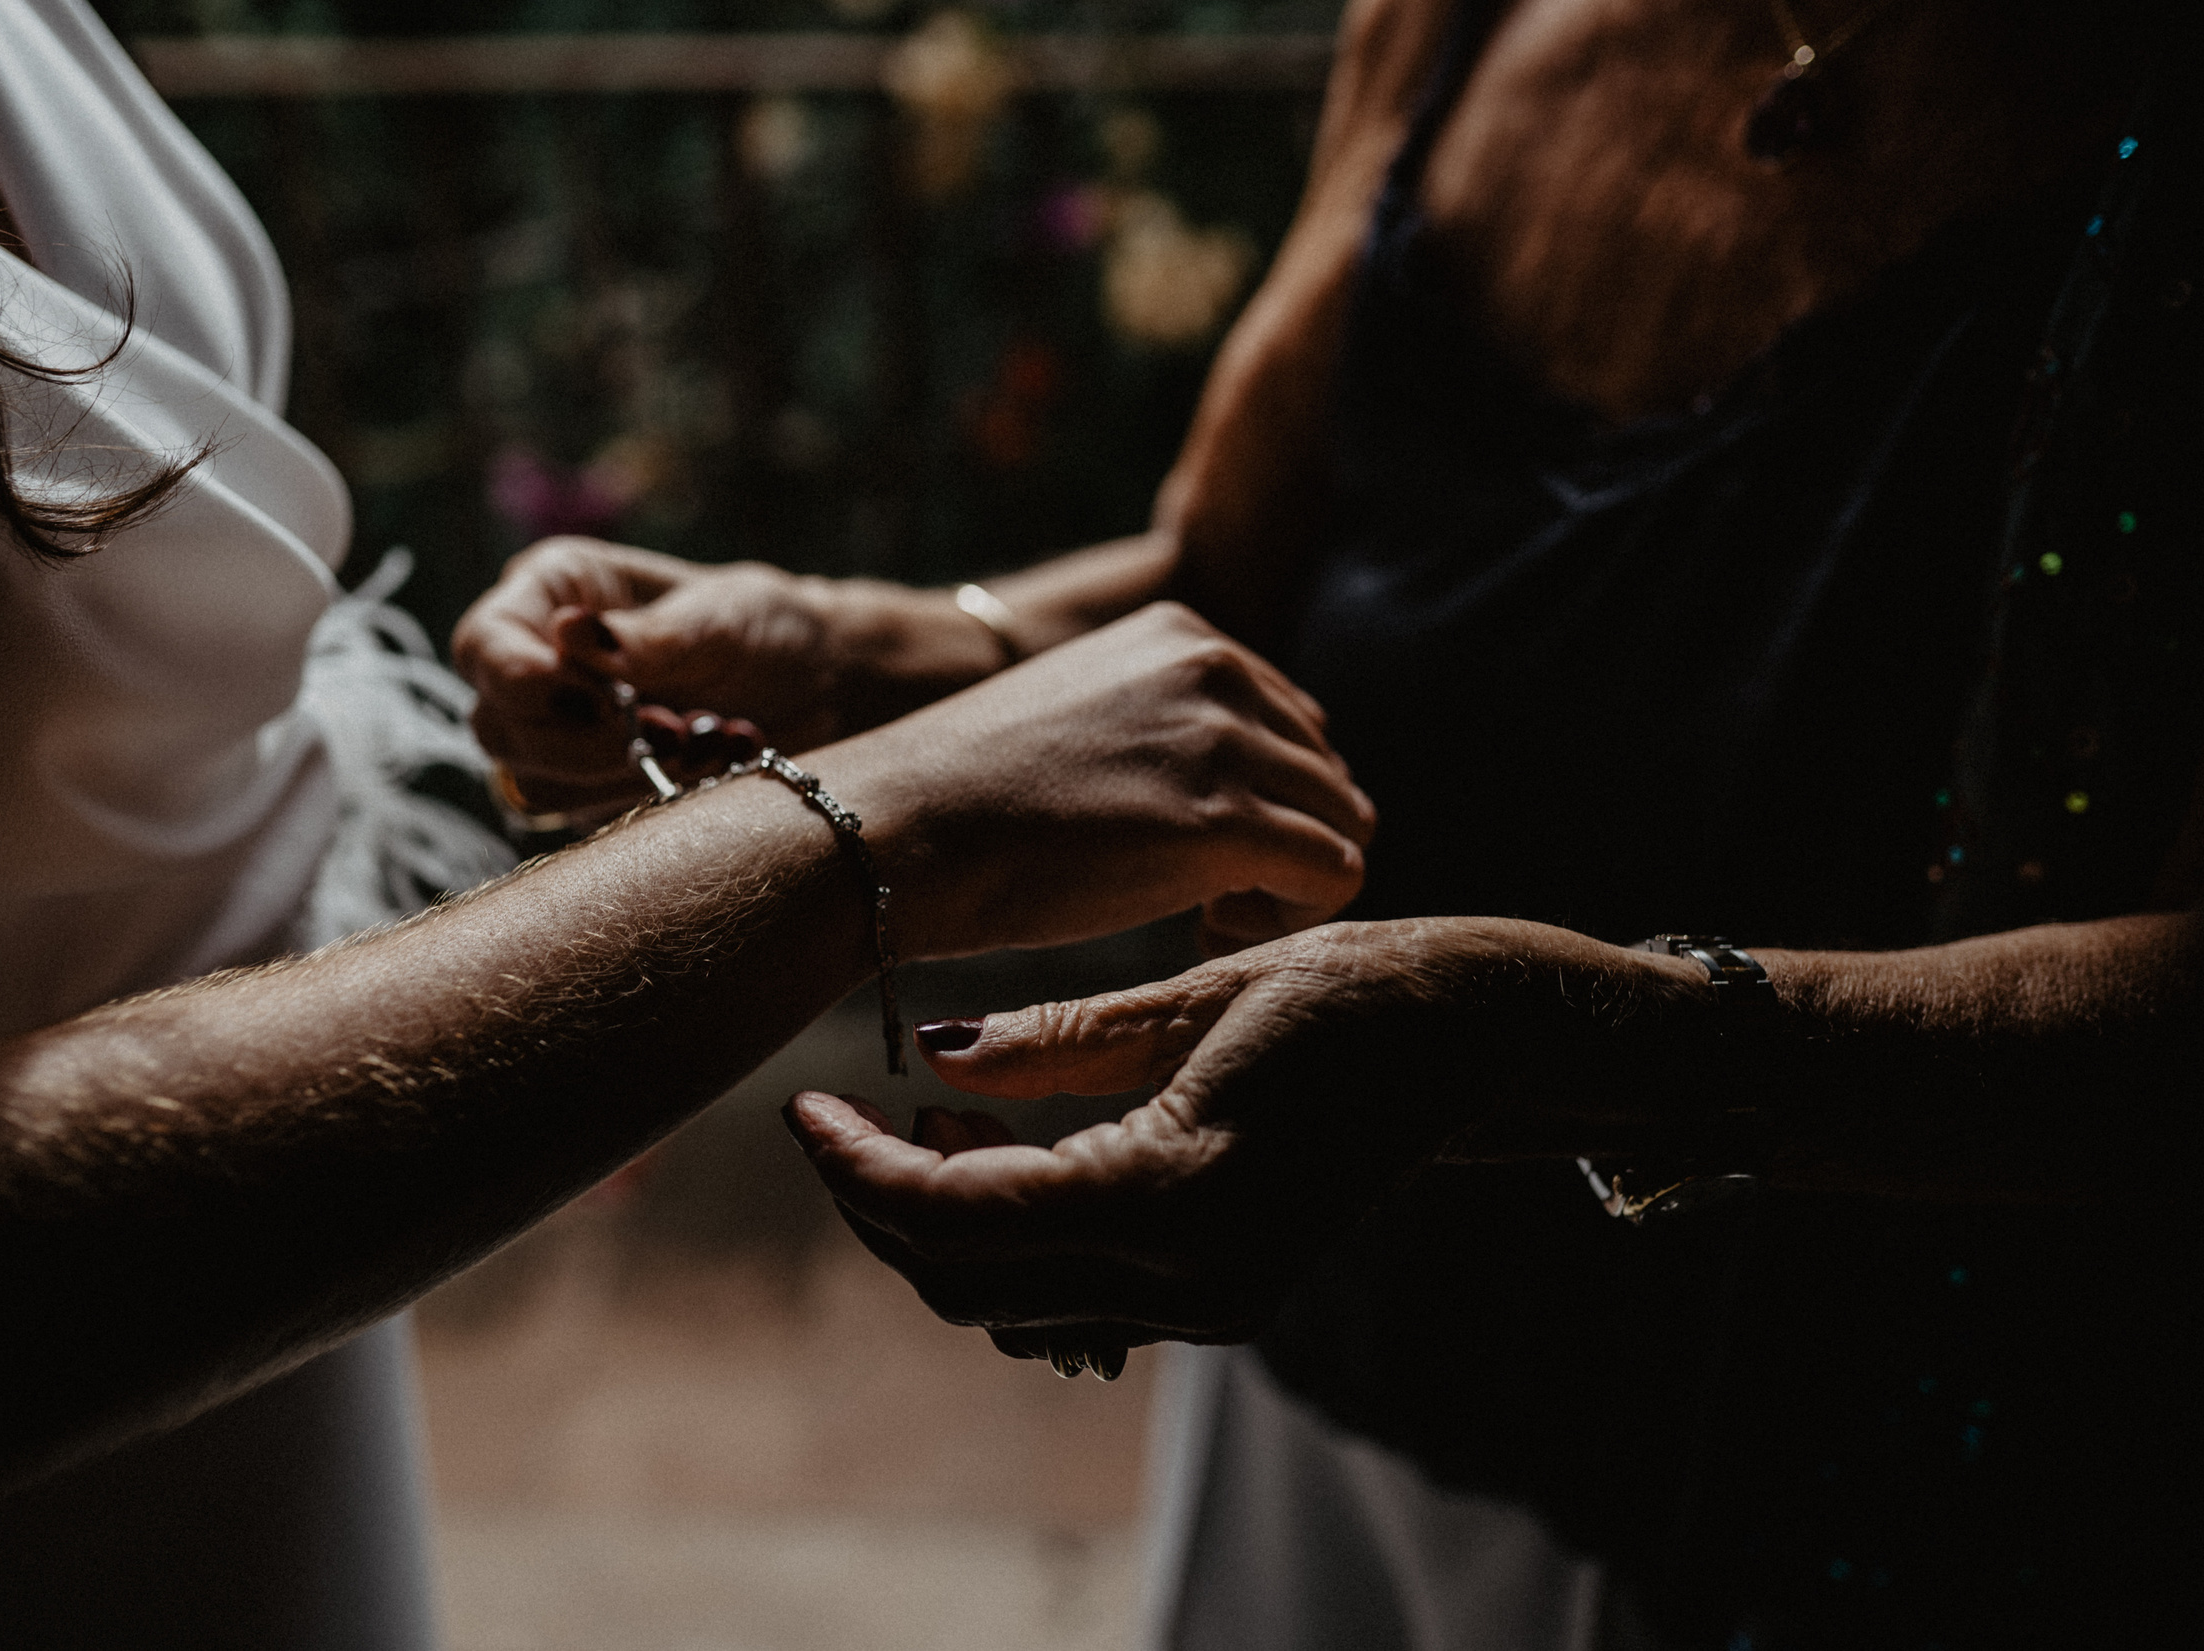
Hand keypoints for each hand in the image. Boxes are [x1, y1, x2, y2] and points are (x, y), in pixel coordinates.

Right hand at [451, 537, 1007, 812]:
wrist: (815, 685)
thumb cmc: (763, 625)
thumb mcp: (717, 618)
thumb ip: (645, 639)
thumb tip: (570, 635)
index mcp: (549, 593)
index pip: (484, 644)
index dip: (518, 679)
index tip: (590, 700)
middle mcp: (535, 660)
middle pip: (497, 727)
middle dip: (580, 740)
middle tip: (666, 726)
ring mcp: (555, 731)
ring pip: (531, 783)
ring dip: (615, 775)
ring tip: (699, 739)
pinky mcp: (588, 787)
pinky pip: (584, 815)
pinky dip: (642, 799)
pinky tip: (706, 764)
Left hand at [785, 919, 1697, 1370]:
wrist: (1484, 1043)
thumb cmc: (1354, 988)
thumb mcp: (1194, 995)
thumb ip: (1055, 1042)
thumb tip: (930, 1050)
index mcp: (1175, 1192)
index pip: (958, 1212)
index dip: (860, 1167)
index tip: (804, 1106)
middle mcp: (1191, 1273)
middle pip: (969, 1280)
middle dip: (883, 1205)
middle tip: (845, 1114)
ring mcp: (1212, 1299)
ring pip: (1012, 1302)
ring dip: (943, 1225)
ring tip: (926, 1115)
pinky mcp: (1224, 1292)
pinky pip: (1074, 1292)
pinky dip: (1011, 1236)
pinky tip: (1001, 1144)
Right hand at [806, 602, 1377, 959]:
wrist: (899, 829)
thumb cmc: (964, 798)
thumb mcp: (1078, 716)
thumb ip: (1159, 724)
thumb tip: (1220, 784)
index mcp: (1183, 634)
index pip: (1290, 720)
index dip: (1255, 797)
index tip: (1183, 844)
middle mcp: (1218, 668)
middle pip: (1324, 770)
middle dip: (1278, 838)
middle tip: (1198, 891)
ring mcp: (1227, 742)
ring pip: (1342, 820)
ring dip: (1286, 880)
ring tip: (1202, 911)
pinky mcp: (1230, 823)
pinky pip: (1336, 873)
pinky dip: (1288, 916)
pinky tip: (1205, 927)